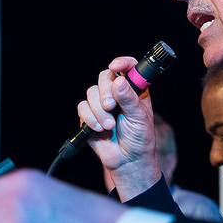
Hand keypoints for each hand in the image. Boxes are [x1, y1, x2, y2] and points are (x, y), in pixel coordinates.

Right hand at [77, 56, 160, 199]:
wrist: (127, 160)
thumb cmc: (139, 139)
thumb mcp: (140, 118)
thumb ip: (130, 99)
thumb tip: (119, 81)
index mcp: (134, 90)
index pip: (129, 67)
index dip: (122, 63)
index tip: (115, 66)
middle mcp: (117, 93)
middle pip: (104, 77)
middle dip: (105, 92)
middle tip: (111, 106)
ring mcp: (102, 103)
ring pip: (91, 92)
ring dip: (98, 110)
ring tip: (109, 125)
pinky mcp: (89, 115)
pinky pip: (82, 107)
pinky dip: (90, 118)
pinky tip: (100, 129)